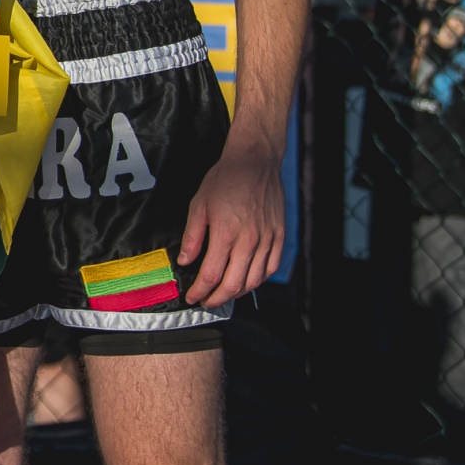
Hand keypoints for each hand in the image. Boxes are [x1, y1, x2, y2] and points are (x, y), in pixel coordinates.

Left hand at [178, 136, 284, 307]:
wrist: (255, 163)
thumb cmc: (224, 180)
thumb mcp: (198, 205)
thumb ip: (192, 237)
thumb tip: (185, 261)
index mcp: (226, 233)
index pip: (211, 274)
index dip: (200, 291)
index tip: (192, 297)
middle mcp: (249, 241)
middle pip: (233, 284)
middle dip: (217, 298)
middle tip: (206, 302)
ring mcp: (267, 240)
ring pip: (254, 280)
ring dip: (237, 293)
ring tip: (223, 294)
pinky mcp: (279, 237)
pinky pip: (271, 268)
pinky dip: (259, 280)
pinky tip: (247, 281)